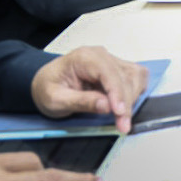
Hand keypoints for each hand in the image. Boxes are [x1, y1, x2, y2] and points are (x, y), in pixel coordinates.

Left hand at [30, 46, 147, 133]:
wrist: (45, 82)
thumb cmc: (47, 89)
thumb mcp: (56, 100)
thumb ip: (80, 102)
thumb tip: (107, 106)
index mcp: (84, 58)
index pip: (108, 72)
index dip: (117, 93)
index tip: (120, 113)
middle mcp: (101, 55)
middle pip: (125, 75)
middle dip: (126, 102)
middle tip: (123, 125)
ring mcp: (111, 60)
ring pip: (134, 75)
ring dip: (133, 98)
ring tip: (122, 118)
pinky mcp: (117, 68)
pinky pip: (135, 77)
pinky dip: (135, 92)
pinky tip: (125, 105)